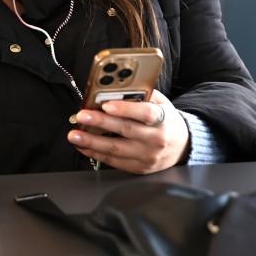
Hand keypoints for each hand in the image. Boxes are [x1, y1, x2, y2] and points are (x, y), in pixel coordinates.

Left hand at [68, 90, 189, 173]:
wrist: (180, 148)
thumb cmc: (166, 121)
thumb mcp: (161, 104)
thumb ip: (142, 95)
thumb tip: (117, 87)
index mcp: (163, 120)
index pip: (146, 113)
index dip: (126, 109)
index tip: (106, 105)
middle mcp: (156, 139)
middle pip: (126, 130)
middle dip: (100, 123)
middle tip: (81, 116)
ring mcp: (147, 156)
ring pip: (116, 149)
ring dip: (92, 142)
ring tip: (75, 135)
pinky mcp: (138, 168)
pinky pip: (114, 161)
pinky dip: (96, 153)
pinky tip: (83, 145)